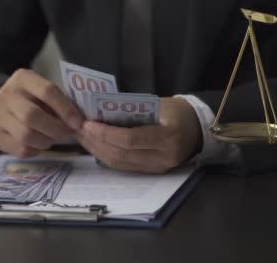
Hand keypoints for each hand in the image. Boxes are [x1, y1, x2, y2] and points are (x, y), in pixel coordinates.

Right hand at [0, 69, 83, 157]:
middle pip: (33, 116)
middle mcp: (7, 95)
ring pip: (26, 135)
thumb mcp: (42, 91)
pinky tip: (39, 143)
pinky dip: (35, 150)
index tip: (78, 122)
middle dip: (55, 128)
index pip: (47, 91)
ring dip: (46, 141)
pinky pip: (20, 149)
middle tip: (67, 133)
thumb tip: (80, 121)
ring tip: (52, 138)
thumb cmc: (31, 98)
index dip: (65, 108)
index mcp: (23, 78)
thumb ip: (59, 101)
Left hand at [76, 97, 201, 173]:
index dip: (106, 133)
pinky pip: (125, 166)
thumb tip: (99, 111)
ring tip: (82, 137)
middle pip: (122, 154)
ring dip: (97, 150)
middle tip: (78, 129)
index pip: (130, 139)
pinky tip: (95, 145)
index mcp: (168, 135)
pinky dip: (107, 156)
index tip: (87, 124)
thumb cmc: (176, 111)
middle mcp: (164, 156)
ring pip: (120, 163)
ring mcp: (159, 168)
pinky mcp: (153, 172)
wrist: (198, 128)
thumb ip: (132, 110)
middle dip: (96, 142)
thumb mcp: (157, 104)